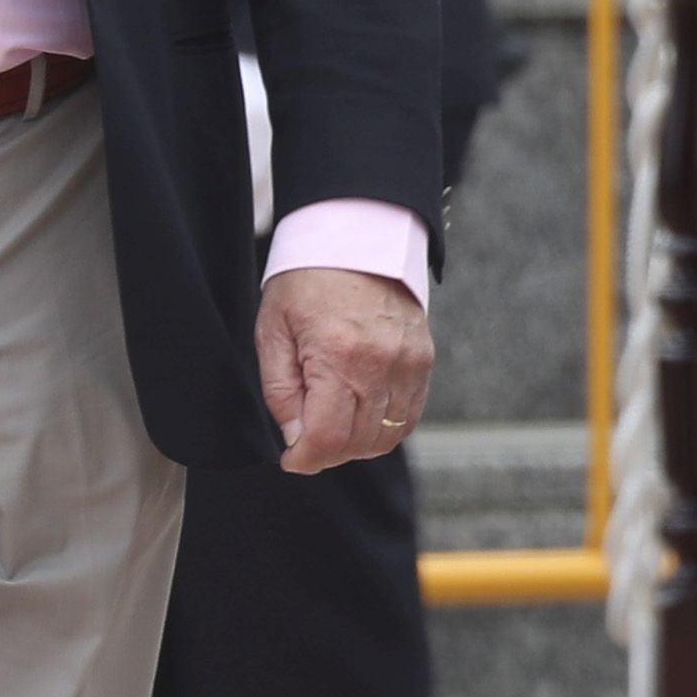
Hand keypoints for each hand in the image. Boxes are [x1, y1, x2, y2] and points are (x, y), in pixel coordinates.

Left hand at [259, 265, 432, 474]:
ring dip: (356, 444)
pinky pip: (409, 416)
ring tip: (333, 425)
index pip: (329, 439)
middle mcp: (381, 363)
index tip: (291, 459)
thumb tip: (295, 437)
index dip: (305, 460)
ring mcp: (409, 363)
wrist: (355, 236)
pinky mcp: (424, 360)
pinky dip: (384, 427)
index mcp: (338, 355)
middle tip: (306, 440)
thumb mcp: (273, 331)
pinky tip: (361, 414)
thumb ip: (280, 391)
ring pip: (387, 436)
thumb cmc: (307, 280)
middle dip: (327, 453)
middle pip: (359, 444)